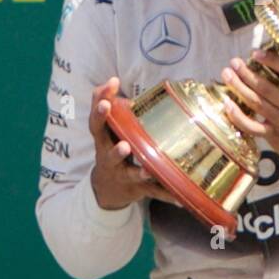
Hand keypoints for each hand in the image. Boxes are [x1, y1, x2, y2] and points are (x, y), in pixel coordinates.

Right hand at [89, 77, 182, 209]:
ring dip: (139, 173)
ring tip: (147, 170)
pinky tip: (181, 199)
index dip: (99, 107)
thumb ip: (108, 105)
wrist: (106, 189)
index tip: (108, 93)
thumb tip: (110, 80)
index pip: (97, 123)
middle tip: (124, 144)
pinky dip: (168, 196)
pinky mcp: (139, 189)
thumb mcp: (105, 129)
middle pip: (109, 154)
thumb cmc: (109, 148)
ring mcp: (124, 176)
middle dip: (115, 150)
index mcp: (102, 141)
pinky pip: (155, 193)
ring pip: (131, 175)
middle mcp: (110, 160)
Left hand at [220, 50, 278, 172]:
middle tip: (234, 62)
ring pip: (257, 103)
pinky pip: (252, 126)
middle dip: (247, 73)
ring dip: (239, 88)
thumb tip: (271, 58)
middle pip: (266, 88)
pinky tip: (228, 104)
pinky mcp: (274, 136)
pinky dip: (237, 115)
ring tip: (227, 75)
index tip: (256, 53)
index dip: (272, 61)